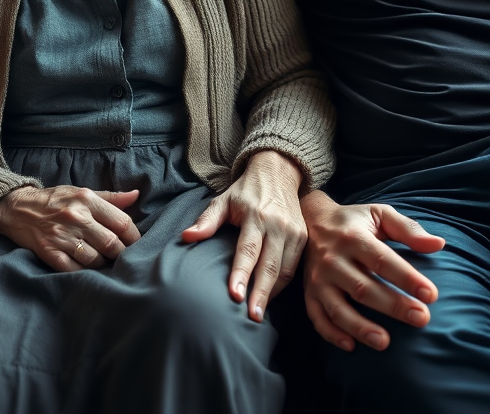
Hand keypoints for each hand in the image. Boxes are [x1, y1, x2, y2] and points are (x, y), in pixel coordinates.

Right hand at [0, 184, 141, 271]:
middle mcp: (76, 217)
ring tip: (106, 263)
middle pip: (111, 243)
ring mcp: (61, 236)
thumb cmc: (56, 200)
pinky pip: (74, 269)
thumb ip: (111, 197)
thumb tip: (136, 195)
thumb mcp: (83, 192)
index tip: (137, 243)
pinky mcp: (49, 252)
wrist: (18, 209)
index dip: (134, 236)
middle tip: (124, 257)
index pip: (121, 222)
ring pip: (95, 259)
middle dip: (121, 254)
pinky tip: (88, 269)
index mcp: (87, 199)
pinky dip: (84, 272)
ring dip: (104, 264)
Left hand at [181, 150, 305, 321]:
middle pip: (269, 266)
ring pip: (284, 270)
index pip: (248, 250)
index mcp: (256, 215)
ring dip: (272, 294)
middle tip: (252, 318)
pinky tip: (269, 297)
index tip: (234, 295)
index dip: (241, 273)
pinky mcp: (303, 237)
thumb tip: (186, 237)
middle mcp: (278, 225)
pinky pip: (293, 267)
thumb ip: (207, 220)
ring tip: (258, 314)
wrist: (278, 171)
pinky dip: (281, 284)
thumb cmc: (246, 191)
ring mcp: (293, 232)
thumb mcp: (224, 200)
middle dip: (260, 293)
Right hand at [301, 190, 445, 351]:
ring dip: (360, 327)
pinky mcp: (309, 293)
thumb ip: (408, 229)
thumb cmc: (354, 220)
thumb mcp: (380, 214)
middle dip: (393, 306)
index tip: (431, 295)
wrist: (310, 219)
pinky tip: (351, 346)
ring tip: (385, 343)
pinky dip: (331, 334)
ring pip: (338, 308)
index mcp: (353, 237)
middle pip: (364, 288)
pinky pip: (317, 317)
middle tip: (422, 319)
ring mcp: (318, 278)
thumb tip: (438, 244)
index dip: (407, 278)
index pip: (383, 261)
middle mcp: (333, 259)